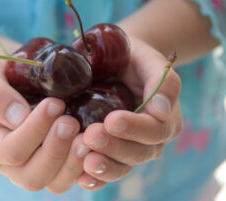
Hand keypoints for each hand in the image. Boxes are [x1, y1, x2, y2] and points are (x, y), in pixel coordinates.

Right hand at [0, 58, 80, 190]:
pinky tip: (92, 145)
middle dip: (55, 150)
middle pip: (32, 176)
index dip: (35, 131)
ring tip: (86, 137)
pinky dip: (82, 166)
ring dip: (72, 162)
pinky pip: (67, 177)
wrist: (12, 81)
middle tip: (71, 122)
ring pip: (53, 182)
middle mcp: (7, 163)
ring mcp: (30, 166)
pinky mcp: (51, 164)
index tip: (55, 103)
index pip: (10, 150)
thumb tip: (20, 116)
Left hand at [75, 36, 182, 189]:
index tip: (112, 121)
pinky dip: (95, 177)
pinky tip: (81, 176)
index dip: (135, 129)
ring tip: (86, 161)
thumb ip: (163, 81)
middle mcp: (149, 139)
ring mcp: (129, 147)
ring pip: (122, 165)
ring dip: (105, 166)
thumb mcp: (149, 61)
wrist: (114, 63)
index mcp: (164, 118)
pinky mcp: (111, 153)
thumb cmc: (132, 60)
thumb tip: (162, 110)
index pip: (155, 130)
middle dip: (115, 147)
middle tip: (91, 136)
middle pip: (138, 152)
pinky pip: (107, 170)